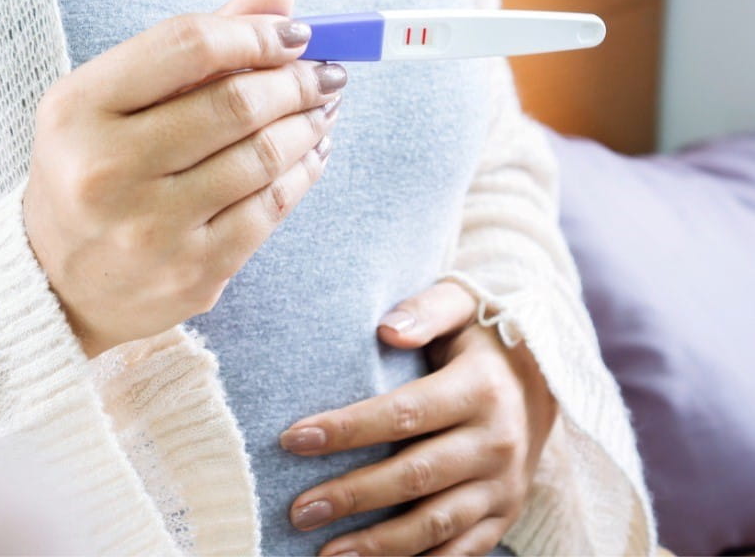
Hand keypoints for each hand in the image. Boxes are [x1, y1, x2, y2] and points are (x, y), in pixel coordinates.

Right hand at [24, 0, 346, 356]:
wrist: (60, 283)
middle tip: (325, 73)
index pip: (188, 45)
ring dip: (308, 124)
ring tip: (323, 107)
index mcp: (78, 109)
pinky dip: (304, 172)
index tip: (297, 34)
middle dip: (297, 81)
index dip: (255, 33)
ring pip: (261, 157)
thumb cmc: (93, 171)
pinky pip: (270, 209)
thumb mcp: (112, 101)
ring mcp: (150, 228)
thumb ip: (193, 44)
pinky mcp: (192, 272)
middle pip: (234, 103)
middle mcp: (106, 169)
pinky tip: (312, 153)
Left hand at [280, 281, 556, 555]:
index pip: (404, 414)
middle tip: (298, 510)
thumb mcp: (461, 305)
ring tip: (326, 554)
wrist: (544, 376)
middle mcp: (497, 441)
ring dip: (380, 545)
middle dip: (352, 495)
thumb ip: (424, 311)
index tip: (292, 438)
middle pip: (415, 475)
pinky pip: (463, 551)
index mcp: (481, 389)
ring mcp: (504, 484)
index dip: (347, 429)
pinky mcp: (505, 513)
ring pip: (437, 523)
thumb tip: (386, 329)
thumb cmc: (482, 337)